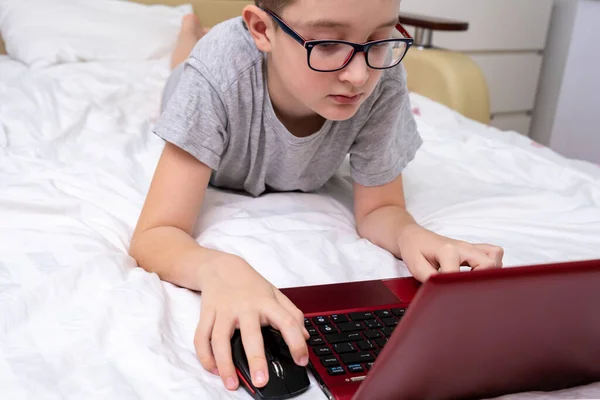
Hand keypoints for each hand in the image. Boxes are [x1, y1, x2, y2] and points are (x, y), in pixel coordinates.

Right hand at [194, 254, 308, 390]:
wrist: (221, 266)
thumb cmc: (250, 284)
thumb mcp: (275, 293)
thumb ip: (292, 313)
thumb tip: (305, 336)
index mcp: (266, 302)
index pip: (287, 321)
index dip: (296, 342)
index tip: (301, 360)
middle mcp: (244, 307)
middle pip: (250, 334)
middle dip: (256, 359)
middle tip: (261, 381)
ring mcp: (224, 310)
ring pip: (220, 339)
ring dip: (225, 364)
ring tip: (232, 384)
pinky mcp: (206, 314)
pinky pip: (201, 337)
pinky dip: (205, 356)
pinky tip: (213, 370)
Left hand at [397, 224, 503, 281]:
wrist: (413, 236)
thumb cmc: (414, 250)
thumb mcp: (416, 267)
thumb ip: (430, 279)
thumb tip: (444, 291)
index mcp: (447, 251)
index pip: (460, 274)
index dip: (455, 288)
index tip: (450, 295)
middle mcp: (463, 247)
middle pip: (488, 264)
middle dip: (480, 281)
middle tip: (466, 289)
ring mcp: (470, 247)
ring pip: (495, 258)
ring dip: (488, 272)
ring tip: (473, 282)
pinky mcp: (473, 248)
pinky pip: (493, 252)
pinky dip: (493, 263)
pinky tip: (479, 272)